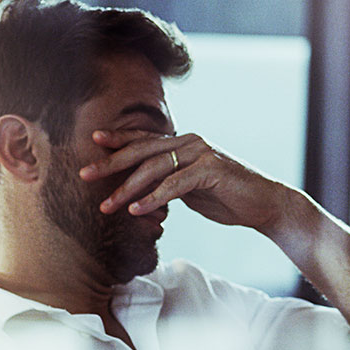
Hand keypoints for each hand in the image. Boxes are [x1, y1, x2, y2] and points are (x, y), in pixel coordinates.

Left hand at [79, 129, 287, 231]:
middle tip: (84, 175)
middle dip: (110, 164)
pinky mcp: (212, 170)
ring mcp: (202, 154)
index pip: (144, 140)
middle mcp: (190, 142)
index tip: (92, 142)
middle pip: (142, 150)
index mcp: (184, 144)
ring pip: (154, 168)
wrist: (265, 206)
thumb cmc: (229, 199)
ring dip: (127, 188)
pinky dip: (154, 198)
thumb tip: (140, 194)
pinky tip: (137, 209)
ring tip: (107, 206)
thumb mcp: (191, 191)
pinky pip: (175, 184)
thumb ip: (167, 185)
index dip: (117, 140)